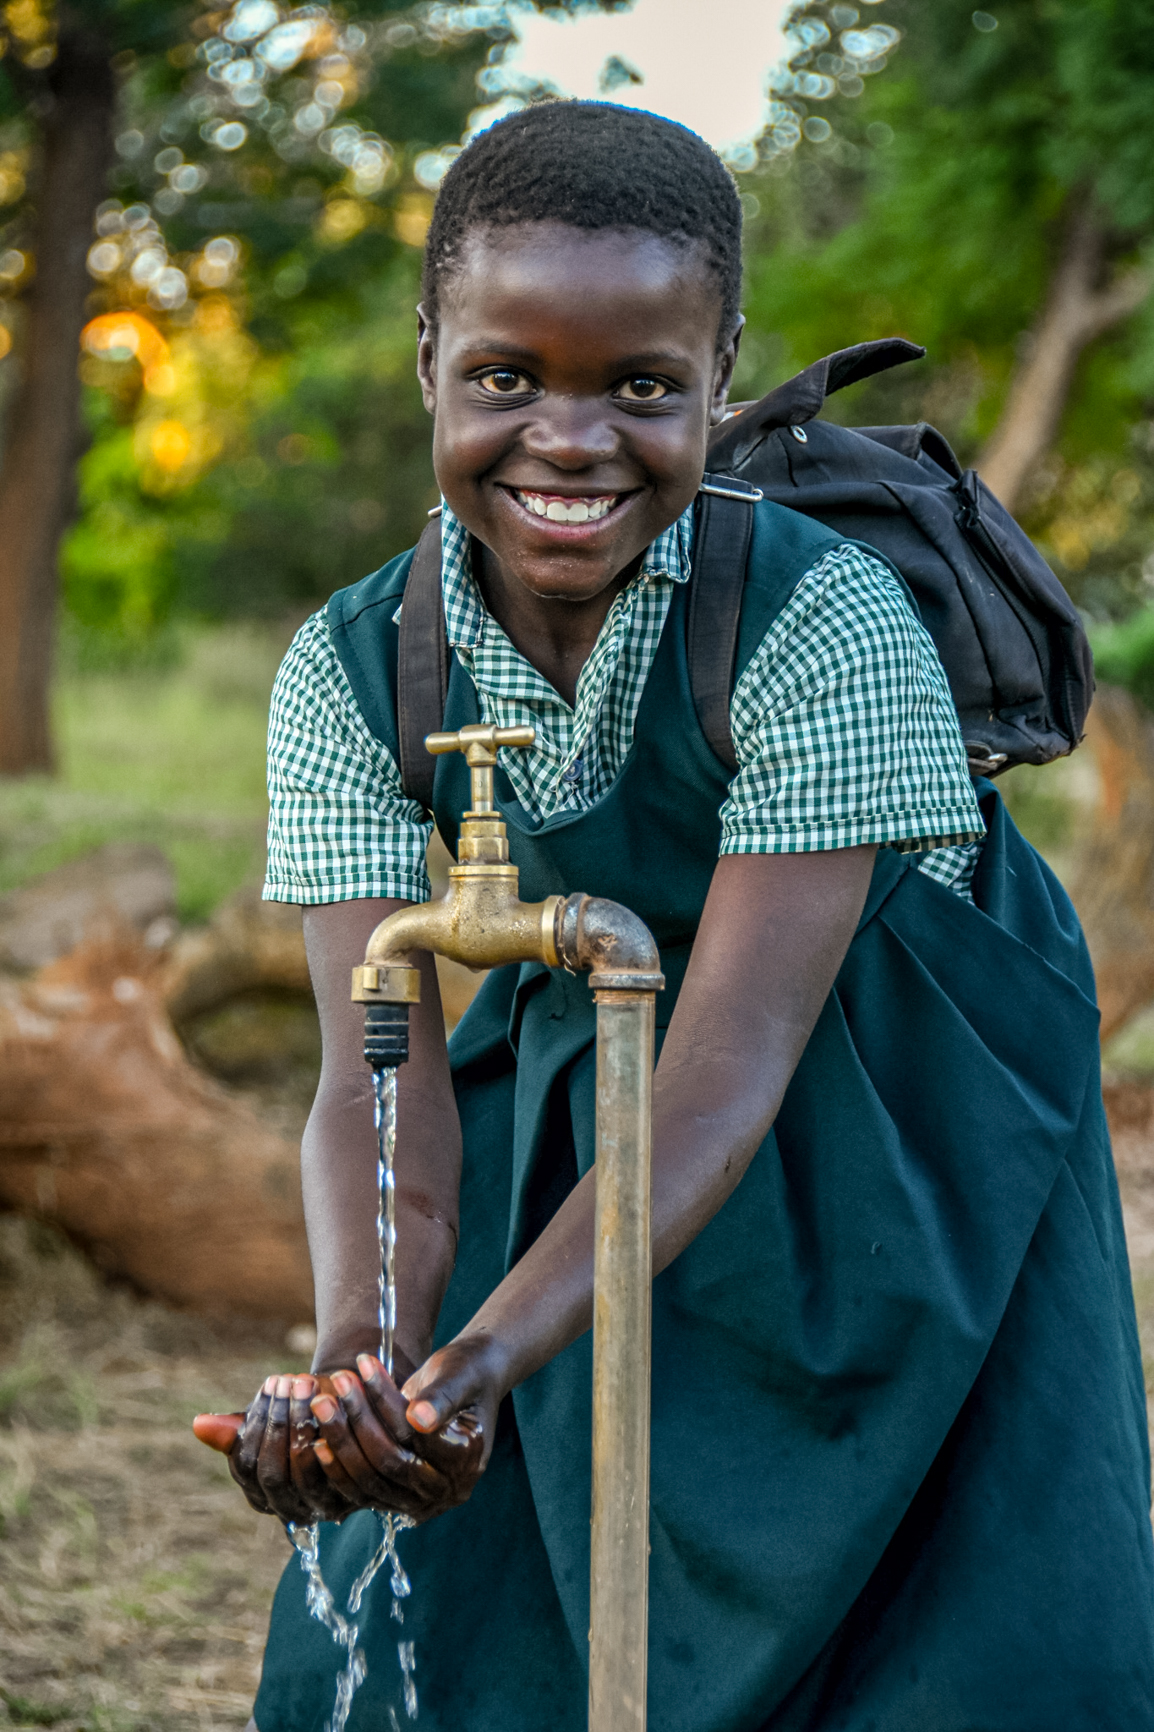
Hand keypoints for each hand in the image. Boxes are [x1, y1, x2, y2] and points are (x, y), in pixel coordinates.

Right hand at [193, 1374, 354, 1525]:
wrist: (352, 1421)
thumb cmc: (303, 1418)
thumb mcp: (269, 1421)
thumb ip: (237, 1429)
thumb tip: (197, 1424)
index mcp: (260, 1494)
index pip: (246, 1465)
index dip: (255, 1423)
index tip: (270, 1383)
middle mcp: (287, 1509)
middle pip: (272, 1473)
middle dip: (279, 1422)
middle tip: (291, 1380)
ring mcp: (319, 1508)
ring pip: (302, 1472)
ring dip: (304, 1423)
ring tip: (309, 1384)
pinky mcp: (350, 1499)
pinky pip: (336, 1474)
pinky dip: (331, 1438)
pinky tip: (331, 1409)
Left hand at [308, 1336, 500, 1522]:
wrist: (469, 1382)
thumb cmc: (467, 1372)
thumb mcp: (459, 1376)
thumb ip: (441, 1398)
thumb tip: (419, 1418)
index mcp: (467, 1459)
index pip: (416, 1436)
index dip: (385, 1402)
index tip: (363, 1365)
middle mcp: (447, 1488)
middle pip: (391, 1462)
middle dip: (357, 1421)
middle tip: (332, 1384)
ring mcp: (421, 1498)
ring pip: (371, 1479)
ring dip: (341, 1440)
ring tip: (320, 1400)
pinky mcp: (398, 1496)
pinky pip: (362, 1488)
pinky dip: (338, 1464)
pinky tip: (316, 1438)